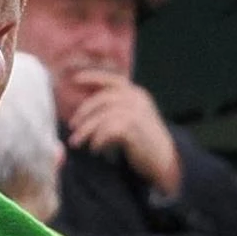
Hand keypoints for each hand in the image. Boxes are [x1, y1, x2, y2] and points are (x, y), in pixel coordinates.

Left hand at [61, 71, 183, 198]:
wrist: (164, 158)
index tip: (74, 80)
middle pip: (103, 99)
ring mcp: (138, 112)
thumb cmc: (143, 139)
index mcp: (136, 93)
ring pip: (103, 116)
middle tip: (72, 126)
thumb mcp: (132, 117)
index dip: (93, 77)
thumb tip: (85, 108)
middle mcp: (137, 99)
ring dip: (86, 130)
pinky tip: (95, 148)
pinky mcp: (135, 128)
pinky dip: (98, 139)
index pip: (112, 80)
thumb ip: (114, 108)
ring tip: (77, 142)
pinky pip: (109, 130)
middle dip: (84, 112)